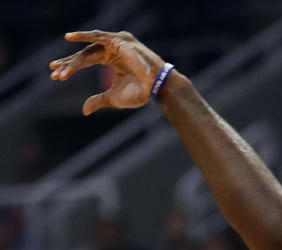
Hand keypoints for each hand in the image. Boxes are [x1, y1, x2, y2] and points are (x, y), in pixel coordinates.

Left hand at [50, 30, 164, 114]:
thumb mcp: (113, 98)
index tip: (56, 76)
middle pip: (84, 54)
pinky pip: (98, 37)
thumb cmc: (140, 93)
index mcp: (110, 59)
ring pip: (89, 49)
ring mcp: (115, 43)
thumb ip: (98, 100)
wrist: (157, 90)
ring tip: (57, 63)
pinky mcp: (118, 40)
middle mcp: (111, 49)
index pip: (85, 61)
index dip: (71, 68)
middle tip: (53, 70)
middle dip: (68, 64)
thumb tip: (84, 110)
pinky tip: (70, 38)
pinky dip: (84, 36)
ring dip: (73, 57)